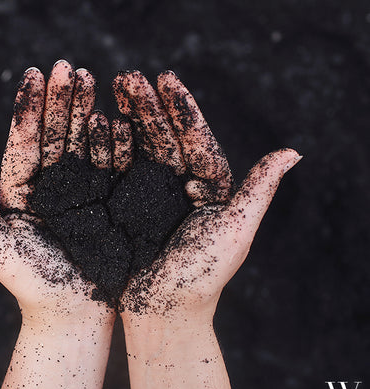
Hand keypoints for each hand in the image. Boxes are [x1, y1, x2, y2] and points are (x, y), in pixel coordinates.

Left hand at [0, 61, 114, 388]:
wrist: (73, 313)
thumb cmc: (32, 285)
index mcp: (21, 192)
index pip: (24, 141)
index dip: (29, 108)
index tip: (35, 74)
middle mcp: (51, 186)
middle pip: (55, 134)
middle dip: (61, 100)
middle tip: (69, 67)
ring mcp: (81, 191)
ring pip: (83, 143)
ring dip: (87, 111)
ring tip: (93, 78)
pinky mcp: (107, 201)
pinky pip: (111, 165)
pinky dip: (114, 140)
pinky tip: (117, 116)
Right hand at [113, 70, 300, 388]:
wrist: (162, 312)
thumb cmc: (202, 278)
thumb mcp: (234, 232)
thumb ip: (258, 191)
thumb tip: (293, 152)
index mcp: (209, 188)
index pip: (196, 139)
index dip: (182, 109)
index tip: (166, 78)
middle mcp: (179, 185)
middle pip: (163, 137)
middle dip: (147, 105)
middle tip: (128, 75)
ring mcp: (149, 193)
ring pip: (138, 148)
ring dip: (124, 117)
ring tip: (109, 87)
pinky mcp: (124, 205)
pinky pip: (115, 170)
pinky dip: (105, 146)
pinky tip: (95, 122)